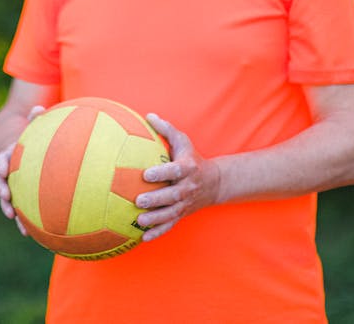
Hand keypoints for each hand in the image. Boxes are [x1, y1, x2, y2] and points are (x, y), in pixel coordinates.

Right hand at [0, 105, 45, 235]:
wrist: (30, 154)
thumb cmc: (35, 139)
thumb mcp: (35, 128)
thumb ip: (36, 119)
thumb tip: (38, 107)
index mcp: (10, 155)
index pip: (2, 158)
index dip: (1, 163)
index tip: (3, 168)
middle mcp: (8, 173)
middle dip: (1, 188)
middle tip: (6, 194)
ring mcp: (13, 186)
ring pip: (7, 198)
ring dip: (8, 207)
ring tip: (14, 216)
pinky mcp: (21, 199)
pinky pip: (20, 210)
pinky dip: (23, 221)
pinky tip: (30, 233)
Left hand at [135, 113, 220, 241]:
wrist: (214, 182)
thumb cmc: (191, 158)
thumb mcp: (182, 141)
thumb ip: (166, 129)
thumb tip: (148, 115)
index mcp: (187, 168)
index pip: (174, 171)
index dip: (161, 173)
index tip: (146, 173)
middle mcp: (187, 187)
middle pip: (172, 195)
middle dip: (156, 199)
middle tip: (138, 200)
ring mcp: (185, 203)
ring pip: (170, 213)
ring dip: (155, 218)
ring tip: (138, 220)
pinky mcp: (182, 214)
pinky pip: (170, 225)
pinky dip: (158, 232)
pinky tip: (143, 237)